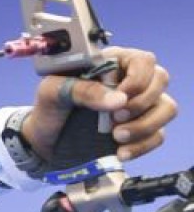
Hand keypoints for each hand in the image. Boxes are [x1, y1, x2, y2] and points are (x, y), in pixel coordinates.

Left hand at [22, 47, 177, 162]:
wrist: (44, 139)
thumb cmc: (48, 107)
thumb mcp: (53, 92)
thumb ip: (82, 89)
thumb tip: (118, 99)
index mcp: (111, 63)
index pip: (143, 60)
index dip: (138, 78)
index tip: (120, 96)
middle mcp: (130, 82)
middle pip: (160, 81)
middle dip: (141, 102)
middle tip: (114, 118)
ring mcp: (139, 106)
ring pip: (167, 108)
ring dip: (145, 125)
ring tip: (116, 136)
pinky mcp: (140, 130)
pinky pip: (158, 135)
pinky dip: (142, 145)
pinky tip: (121, 152)